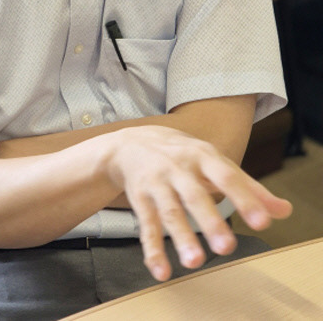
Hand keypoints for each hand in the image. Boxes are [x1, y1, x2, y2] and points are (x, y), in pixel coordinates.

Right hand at [111, 126, 291, 281]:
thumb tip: (283, 211)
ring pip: (169, 212)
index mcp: (203, 156)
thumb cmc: (183, 154)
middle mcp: (178, 168)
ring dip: (181, 237)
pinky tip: (161, 270)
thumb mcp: (214, 162)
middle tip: (226, 248)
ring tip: (194, 262)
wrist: (131, 143)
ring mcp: (157, 183)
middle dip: (210, 221)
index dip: (244, 198)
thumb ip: (248, 187)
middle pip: (195, 195)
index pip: (226, 176)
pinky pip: (146, 226)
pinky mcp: (140, 199)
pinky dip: (153, 249)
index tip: (262, 222)